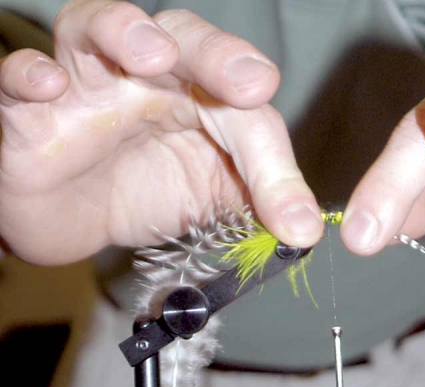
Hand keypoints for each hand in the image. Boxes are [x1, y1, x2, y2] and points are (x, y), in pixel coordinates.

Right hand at [0, 0, 322, 264]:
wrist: (75, 216)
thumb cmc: (146, 191)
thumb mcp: (212, 198)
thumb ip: (257, 200)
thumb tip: (305, 230)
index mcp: (200, 96)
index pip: (244, 108)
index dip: (270, 159)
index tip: (292, 214)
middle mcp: (146, 76)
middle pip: (184, 39)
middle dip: (217, 56)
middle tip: (249, 85)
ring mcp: (86, 83)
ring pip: (97, 26)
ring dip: (125, 31)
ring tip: (150, 55)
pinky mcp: (28, 109)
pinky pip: (20, 76)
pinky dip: (30, 74)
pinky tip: (48, 85)